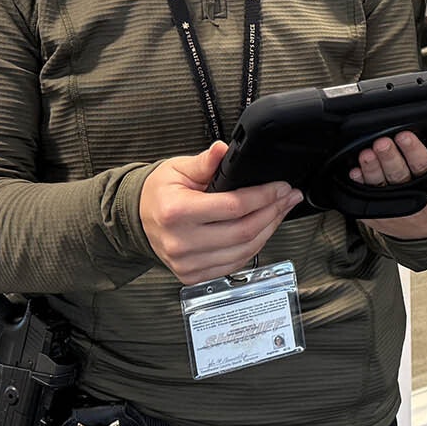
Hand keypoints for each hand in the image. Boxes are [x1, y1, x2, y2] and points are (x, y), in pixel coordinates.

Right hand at [139, 141, 302, 284]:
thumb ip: (205, 162)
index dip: (264, 196)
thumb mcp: (178, 169)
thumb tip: (223, 149)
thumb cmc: (160, 192)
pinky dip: (254, 247)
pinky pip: (235, 264)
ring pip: (244, 251)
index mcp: (177, 212)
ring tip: (281, 211)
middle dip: (274, 211)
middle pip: (244, 231)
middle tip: (289, 197)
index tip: (281, 186)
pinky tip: (263, 230)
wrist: (137, 219)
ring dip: (269, 229)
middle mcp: (181, 242)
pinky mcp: (193, 276)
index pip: (234, 207)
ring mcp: (187, 263)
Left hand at [351, 125, 426, 240]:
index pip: (424, 165)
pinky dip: (359, 185)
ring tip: (366, 154)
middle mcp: (413, 197)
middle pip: (398, 175)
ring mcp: (394, 207)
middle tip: (381, 142)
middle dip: (389, 157)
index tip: (405, 135)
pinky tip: (354, 173)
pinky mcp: (378, 214)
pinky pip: (365, 198)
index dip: (413, 150)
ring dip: (371, 169)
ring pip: (379, 186)